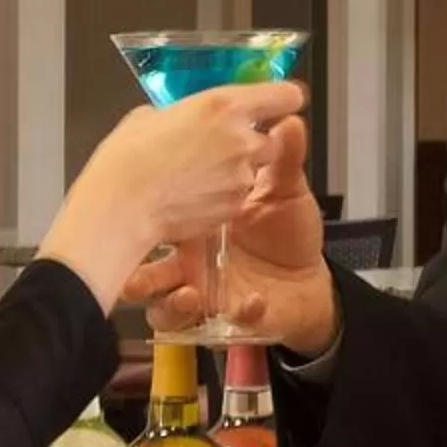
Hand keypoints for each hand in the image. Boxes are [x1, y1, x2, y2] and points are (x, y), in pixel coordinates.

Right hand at [37, 83, 305, 312]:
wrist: (121, 207)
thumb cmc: (127, 159)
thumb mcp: (150, 116)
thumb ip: (182, 112)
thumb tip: (183, 116)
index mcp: (224, 106)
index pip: (285, 96)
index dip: (283, 99)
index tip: (276, 102)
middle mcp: (241, 140)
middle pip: (271, 139)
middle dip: (253, 143)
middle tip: (221, 147)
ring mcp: (241, 176)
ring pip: (253, 171)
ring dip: (235, 171)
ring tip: (197, 175)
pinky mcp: (234, 206)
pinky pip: (237, 196)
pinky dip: (223, 196)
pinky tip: (192, 195)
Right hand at [123, 113, 340, 353]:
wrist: (305, 284)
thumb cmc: (287, 233)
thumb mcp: (285, 191)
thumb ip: (284, 160)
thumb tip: (289, 121)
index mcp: (195, 221)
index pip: (165, 213)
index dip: (155, 206)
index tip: (155, 192)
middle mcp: (189, 259)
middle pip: (147, 268)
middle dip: (140, 270)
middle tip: (141, 266)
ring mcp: (201, 291)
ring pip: (165, 305)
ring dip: (170, 303)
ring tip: (187, 295)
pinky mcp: (224, 316)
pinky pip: (213, 326)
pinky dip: (230, 314)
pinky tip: (250, 301)